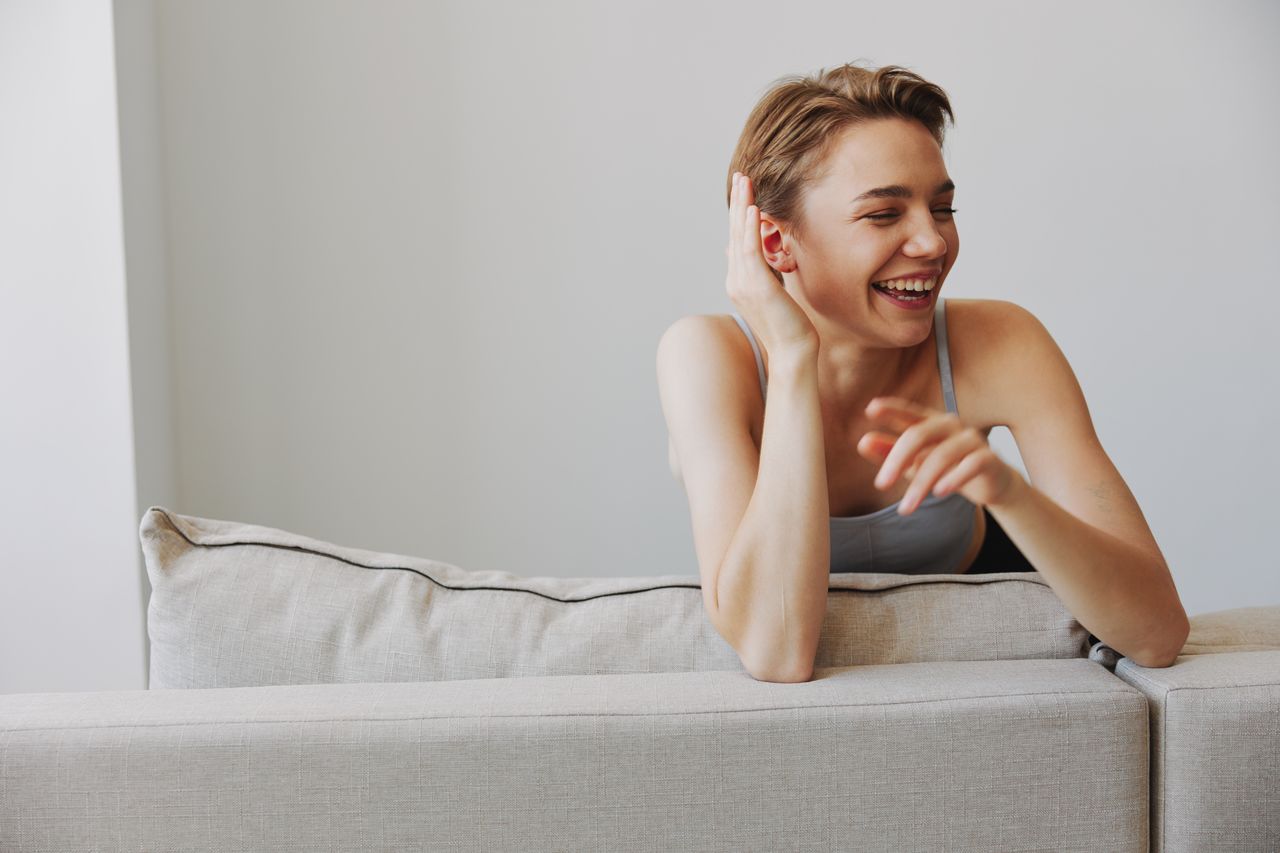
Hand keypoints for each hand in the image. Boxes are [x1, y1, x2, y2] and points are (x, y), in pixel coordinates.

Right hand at [724, 171, 817, 355]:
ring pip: (740, 236)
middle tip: (740, 176)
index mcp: (739, 282)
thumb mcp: (773, 296)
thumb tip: (754, 260)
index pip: (738, 241)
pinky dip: (751, 228)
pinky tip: (754, 208)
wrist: (792, 354)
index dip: (740, 214)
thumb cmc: (790, 329)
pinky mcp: (757, 286)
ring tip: (744, 182)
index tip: (744, 191)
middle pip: (735, 233)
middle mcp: (736, 280)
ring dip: (742, 206)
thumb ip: (762, 275)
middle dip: (738, 203)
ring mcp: (743, 283)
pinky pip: (750, 250)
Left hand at [855, 397, 1024, 514]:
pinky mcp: (988, 458)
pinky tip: (939, 492)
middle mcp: (951, 425)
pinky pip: (971, 464)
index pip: (909, 412)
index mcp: (931, 422)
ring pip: (941, 456)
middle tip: (880, 484)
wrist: (990, 483)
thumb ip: (890, 452)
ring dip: (920, 483)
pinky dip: (954, 478)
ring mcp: (971, 439)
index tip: (870, 409)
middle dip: (897, 459)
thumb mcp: (915, 462)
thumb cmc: (947, 467)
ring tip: (906, 507)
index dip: (892, 408)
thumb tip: (863, 442)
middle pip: (919, 434)